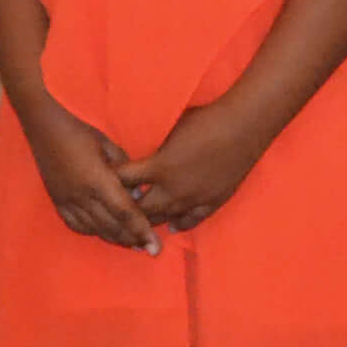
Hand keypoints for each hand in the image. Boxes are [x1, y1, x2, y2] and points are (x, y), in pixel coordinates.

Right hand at [21, 94, 159, 250]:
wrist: (45, 128)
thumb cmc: (81, 131)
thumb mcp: (109, 145)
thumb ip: (125, 170)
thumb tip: (138, 193)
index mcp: (98, 180)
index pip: (125, 212)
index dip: (142, 231)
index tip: (155, 247)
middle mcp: (82, 196)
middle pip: (112, 226)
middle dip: (133, 240)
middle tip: (150, 248)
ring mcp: (67, 201)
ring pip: (95, 229)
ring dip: (115, 238)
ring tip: (132, 244)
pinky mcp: (57, 202)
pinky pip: (77, 225)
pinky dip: (93, 231)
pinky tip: (103, 232)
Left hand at [118, 101, 270, 231]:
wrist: (243, 127)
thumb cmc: (205, 120)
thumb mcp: (171, 129)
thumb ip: (154, 147)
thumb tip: (140, 156)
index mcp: (159, 167)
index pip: (124, 181)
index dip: (112, 180)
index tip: (104, 180)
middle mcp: (172, 190)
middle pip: (140, 209)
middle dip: (127, 207)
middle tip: (118, 207)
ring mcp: (192, 200)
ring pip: (163, 219)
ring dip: (149, 219)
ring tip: (138, 220)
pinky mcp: (211, 203)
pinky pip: (190, 221)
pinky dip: (177, 224)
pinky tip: (170, 226)